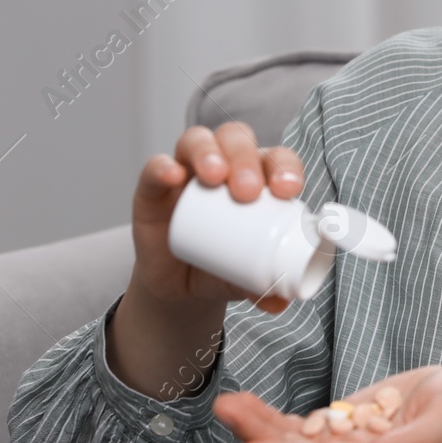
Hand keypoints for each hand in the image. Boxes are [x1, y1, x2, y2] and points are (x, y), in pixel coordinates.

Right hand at [132, 121, 305, 313]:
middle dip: (246, 159)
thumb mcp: (246, 277)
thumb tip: (281, 303)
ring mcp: (187, 172)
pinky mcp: (153, 188)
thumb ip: (263, 288)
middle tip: (248, 192)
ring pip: (199, 140)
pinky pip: (155, 166)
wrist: (180, 286)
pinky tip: (173, 175)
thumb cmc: (224, 266)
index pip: (276, 158)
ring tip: (216, 178)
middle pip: (237, 139)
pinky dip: (163, 166)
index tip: (288, 190)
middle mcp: (224, 165)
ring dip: (210, 152)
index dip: (285, 166)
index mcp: (259, 178)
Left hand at [213, 366, 441, 442]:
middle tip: (224, 410)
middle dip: (258, 433)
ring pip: (291, 437)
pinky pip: (300, 423)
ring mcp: (344, 442)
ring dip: (257, 423)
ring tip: (225, 403)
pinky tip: (246, 403)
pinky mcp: (342, 422)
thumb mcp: (441, 428)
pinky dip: (272, 414)